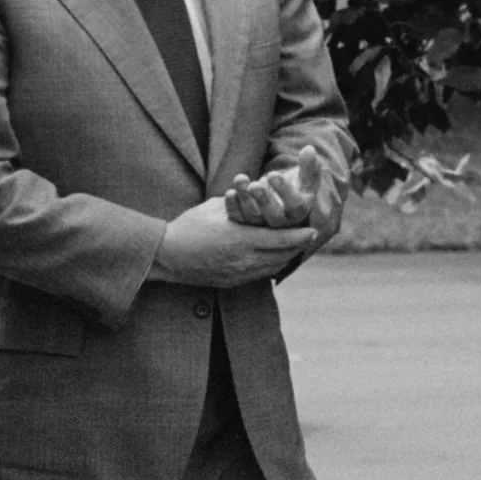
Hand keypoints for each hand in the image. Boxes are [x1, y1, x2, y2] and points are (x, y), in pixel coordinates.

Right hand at [150, 196, 315, 288]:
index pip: (280, 240)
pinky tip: (273, 258)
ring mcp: (238, 274)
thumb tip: (255, 197)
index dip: (299, 236)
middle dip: (297, 248)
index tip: (313, 230)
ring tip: (294, 248)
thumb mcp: (216, 208)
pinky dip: (271, 266)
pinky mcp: (232, 283)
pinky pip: (260, 276)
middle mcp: (244, 260)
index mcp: (241, 239)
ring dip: (285, 258)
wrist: (167, 255)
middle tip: (308, 237)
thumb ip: (240, 205)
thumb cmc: (189, 226)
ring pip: (273, 268)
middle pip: (282, 257)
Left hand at [224, 145, 341, 243]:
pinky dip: (233, 207)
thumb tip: (309, 149)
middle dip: (263, 200)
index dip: (284, 191)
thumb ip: (309, 165)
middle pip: (273, 216)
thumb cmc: (297, 186)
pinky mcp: (246, 223)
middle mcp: (282, 222)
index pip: (295, 206)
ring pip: (253, 217)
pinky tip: (230, 192)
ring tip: (240, 179)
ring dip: (245, 199)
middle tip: (254, 185)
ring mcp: (263, 225)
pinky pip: (238, 218)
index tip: (273, 175)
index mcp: (300, 212)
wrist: (283, 199)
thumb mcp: (306, 176)